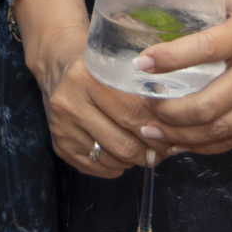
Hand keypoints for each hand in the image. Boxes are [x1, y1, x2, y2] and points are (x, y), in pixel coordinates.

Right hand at [11, 0, 162, 179]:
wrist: (57, 65)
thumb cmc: (97, 65)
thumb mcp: (117, 64)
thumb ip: (142, 87)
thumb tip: (175, 121)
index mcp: (87, 78)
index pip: (133, 114)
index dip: (158, 128)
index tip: (172, 133)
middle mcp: (70, 104)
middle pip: (124, 144)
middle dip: (150, 152)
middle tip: (163, 150)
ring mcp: (62, 128)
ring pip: (112, 160)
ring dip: (134, 161)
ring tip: (143, 150)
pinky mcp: (59, 146)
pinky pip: (97, 168)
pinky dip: (116, 166)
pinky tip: (121, 153)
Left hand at [121, 0, 231, 156]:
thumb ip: (211, 4)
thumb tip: (167, 9)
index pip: (206, 49)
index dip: (170, 58)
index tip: (140, 63)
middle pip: (210, 104)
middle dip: (170, 112)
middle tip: (141, 109)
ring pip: (221, 129)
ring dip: (183, 137)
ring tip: (151, 134)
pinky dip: (207, 146)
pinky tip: (182, 145)